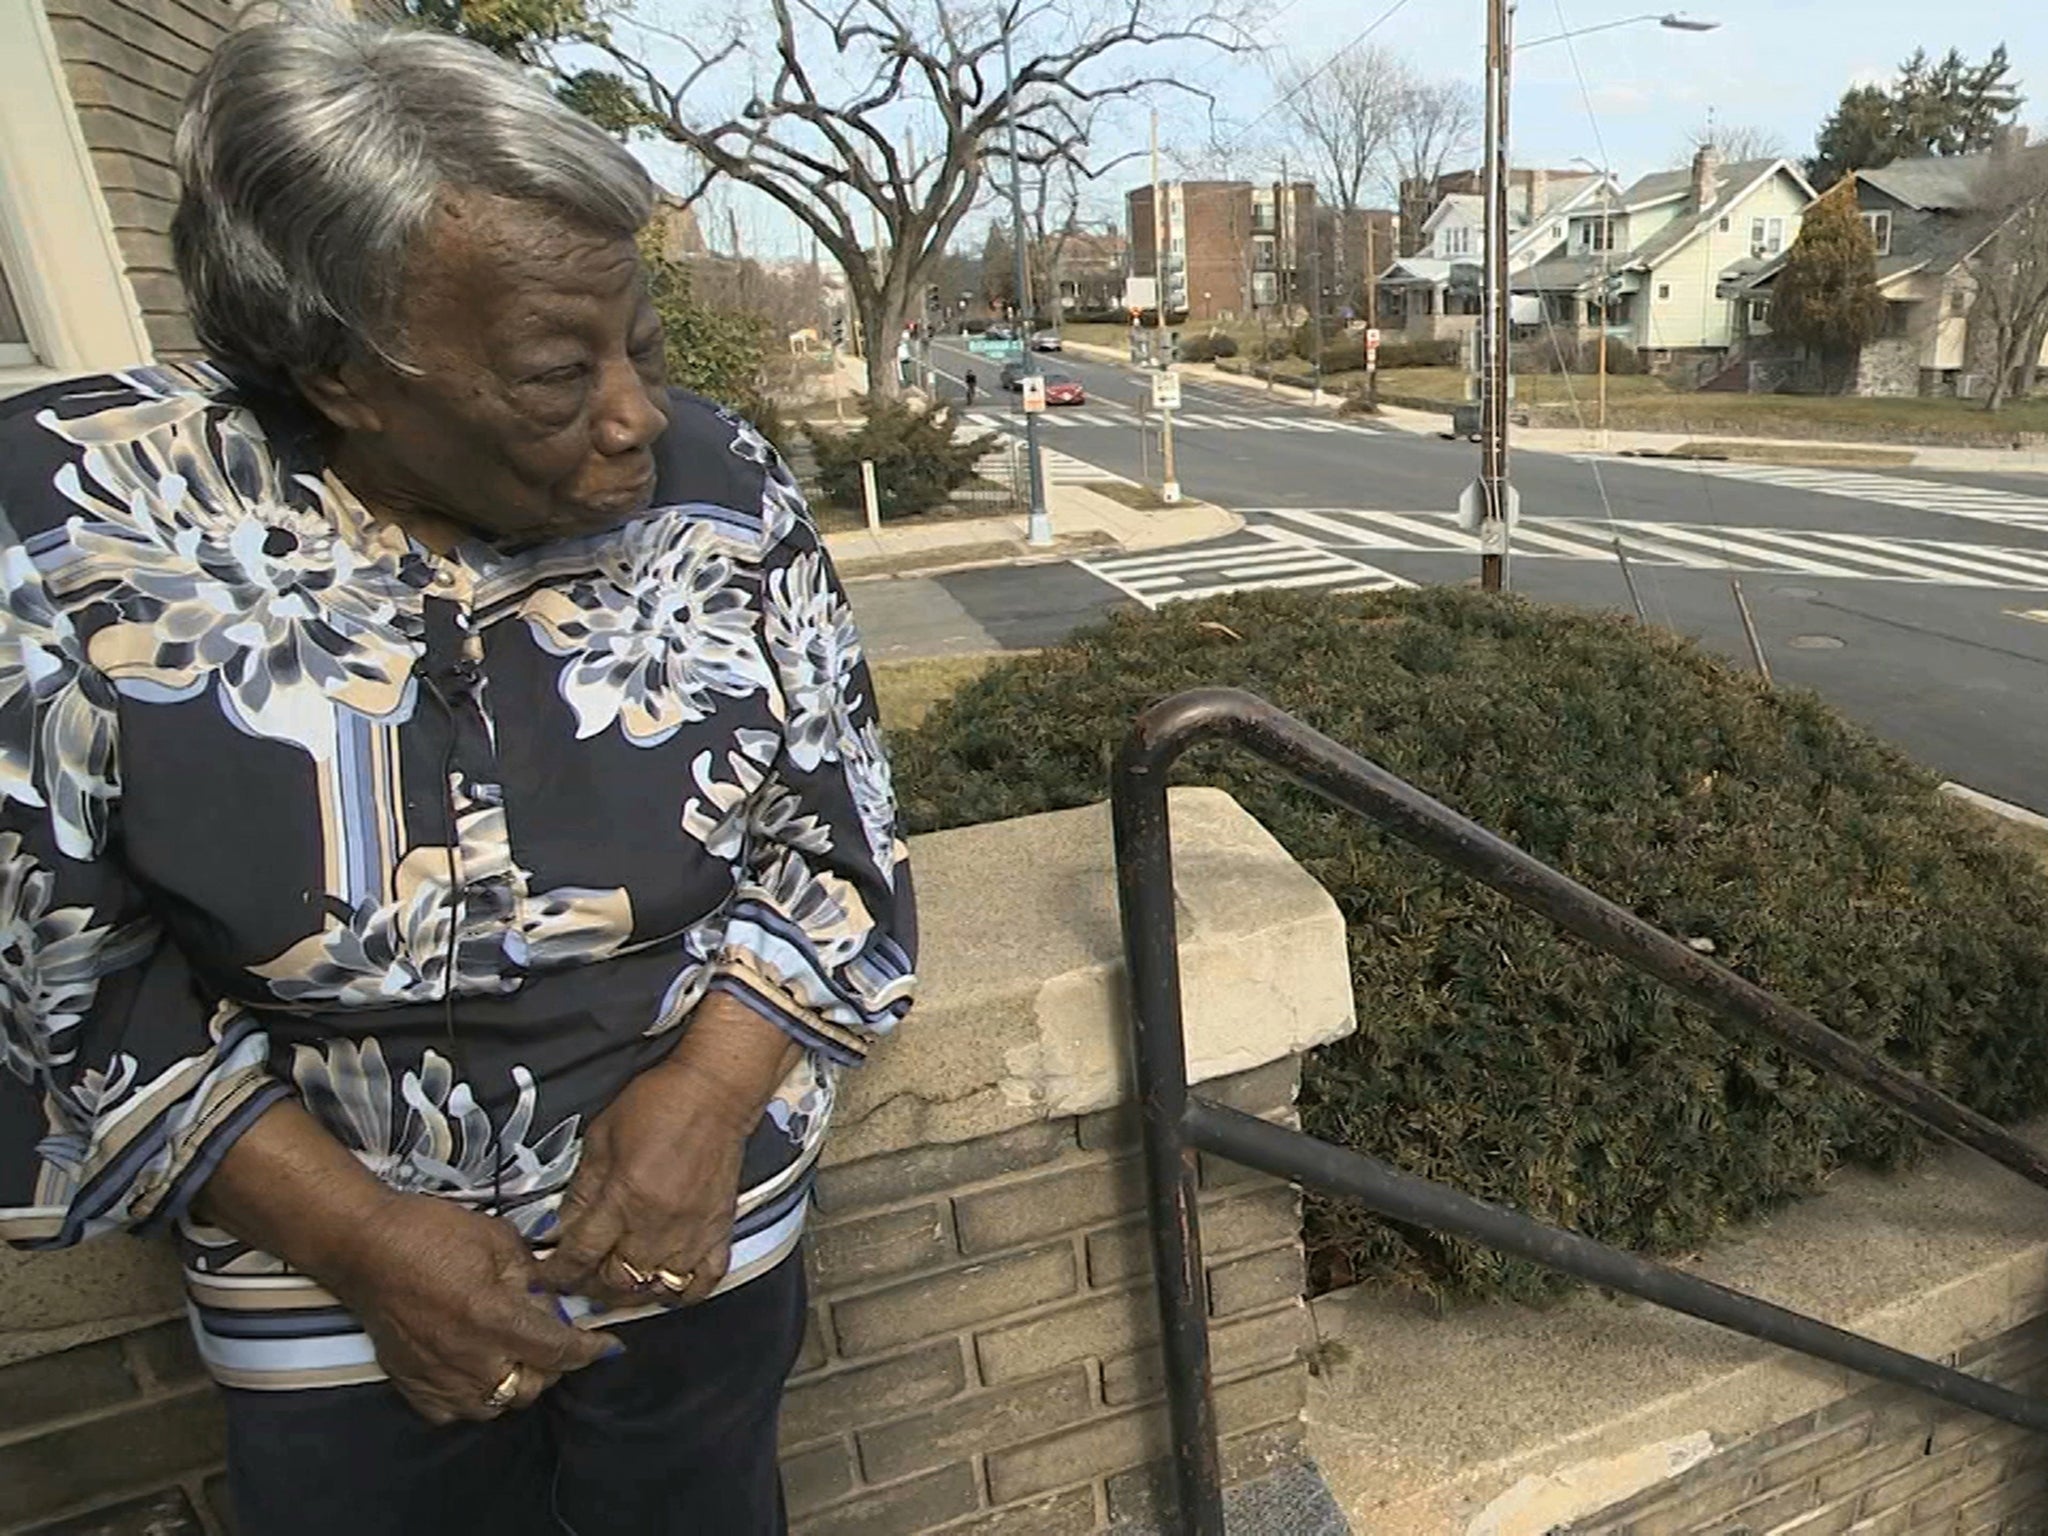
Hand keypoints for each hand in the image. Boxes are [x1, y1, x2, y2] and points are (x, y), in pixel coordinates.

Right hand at [191, 1099, 618, 1425]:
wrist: (365, 1248)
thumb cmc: (432, 1232)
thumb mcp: (498, 1239)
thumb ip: (532, 1276)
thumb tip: (552, 1302)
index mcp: (496, 1318)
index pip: (559, 1351)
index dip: (591, 1351)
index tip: (608, 1347)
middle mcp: (472, 1359)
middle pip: (533, 1385)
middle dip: (553, 1365)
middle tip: (553, 1338)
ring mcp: (440, 1379)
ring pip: (498, 1404)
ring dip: (516, 1383)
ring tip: (517, 1355)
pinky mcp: (412, 1386)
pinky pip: (457, 1411)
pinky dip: (476, 1396)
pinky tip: (478, 1369)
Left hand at [534, 1057, 753, 1308]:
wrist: (716, 1092)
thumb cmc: (656, 1105)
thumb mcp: (602, 1137)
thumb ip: (582, 1188)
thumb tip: (561, 1229)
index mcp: (625, 1197)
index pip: (581, 1254)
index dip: (556, 1273)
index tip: (544, 1278)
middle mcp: (657, 1224)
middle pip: (615, 1281)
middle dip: (588, 1285)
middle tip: (577, 1277)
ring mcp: (693, 1233)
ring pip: (654, 1289)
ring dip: (629, 1293)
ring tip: (614, 1282)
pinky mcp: (720, 1232)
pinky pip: (702, 1283)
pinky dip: (681, 1292)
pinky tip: (663, 1282)